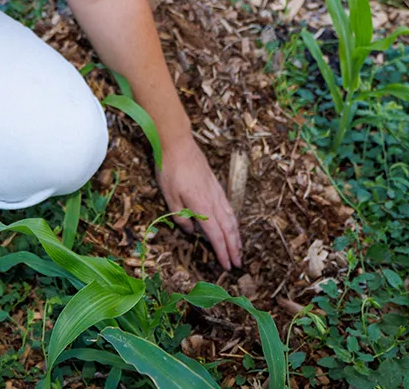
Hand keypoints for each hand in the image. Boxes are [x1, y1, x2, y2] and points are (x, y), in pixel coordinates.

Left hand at [155, 135, 241, 269]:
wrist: (178, 144)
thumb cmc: (170, 169)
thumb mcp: (169, 196)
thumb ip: (181, 217)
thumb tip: (191, 230)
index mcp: (202, 206)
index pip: (215, 235)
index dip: (222, 252)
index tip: (226, 266)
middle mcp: (214, 201)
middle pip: (228, 229)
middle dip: (234, 248)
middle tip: (238, 264)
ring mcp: (217, 192)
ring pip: (231, 218)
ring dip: (237, 236)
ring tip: (239, 249)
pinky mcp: (216, 185)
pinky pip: (229, 207)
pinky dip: (233, 220)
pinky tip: (233, 224)